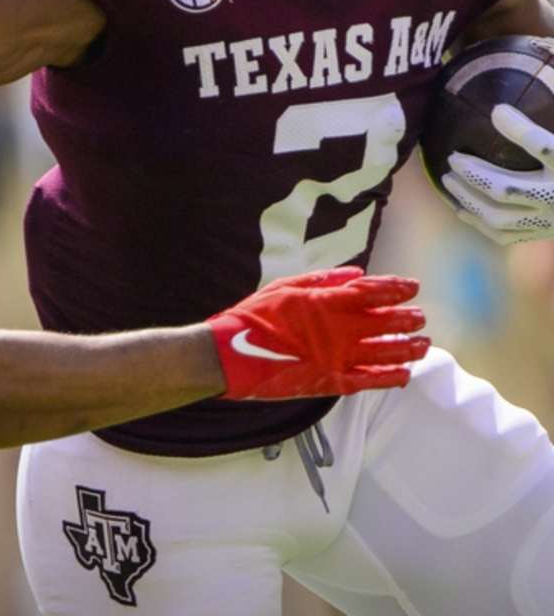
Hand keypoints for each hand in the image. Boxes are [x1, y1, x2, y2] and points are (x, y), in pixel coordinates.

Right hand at [206, 267, 427, 400]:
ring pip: (384, 352)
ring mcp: (337, 358)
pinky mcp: (332, 382)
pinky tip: (405, 374)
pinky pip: (370, 381)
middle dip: (407, 318)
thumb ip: (322, 280)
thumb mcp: (285, 286)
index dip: (395, 289)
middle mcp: (338, 329)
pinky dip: (390, 378)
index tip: (413, 287)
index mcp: (325, 302)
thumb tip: (356, 274)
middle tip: (421, 317)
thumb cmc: (256, 316)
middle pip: (384, 322)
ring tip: (424, 345)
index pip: (371, 292)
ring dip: (407, 348)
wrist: (233, 354)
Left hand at [443, 104, 553, 244]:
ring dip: (470, 200)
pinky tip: (463, 211)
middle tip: (453, 158)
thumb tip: (497, 112)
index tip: (497, 111)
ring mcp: (547, 223)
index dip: (520, 131)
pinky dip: (481, 224)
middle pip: (506, 190)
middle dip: (475, 174)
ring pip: (500, 218)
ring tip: (449, 182)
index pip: (545, 149)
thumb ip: (533, 134)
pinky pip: (505, 236)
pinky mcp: (540, 235)